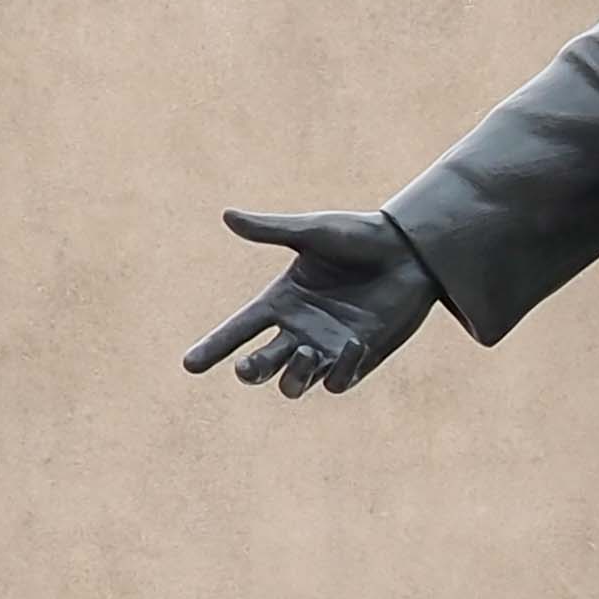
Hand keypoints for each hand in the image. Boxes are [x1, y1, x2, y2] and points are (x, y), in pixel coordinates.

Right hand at [184, 211, 441, 399]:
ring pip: (294, 383)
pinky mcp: (357, 358)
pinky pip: (336, 380)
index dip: (214, 347)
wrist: (409, 251)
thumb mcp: (314, 232)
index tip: (189, 365)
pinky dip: (338, 369)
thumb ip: (272, 231)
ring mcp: (327, 347)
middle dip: (252, 370)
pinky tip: (350, 343)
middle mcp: (299, 329)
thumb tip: (228, 216)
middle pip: (261, 364)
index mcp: (281, 300)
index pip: (239, 328)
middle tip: (247, 368)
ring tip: (304, 355)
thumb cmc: (360, 237)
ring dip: (292, 377)